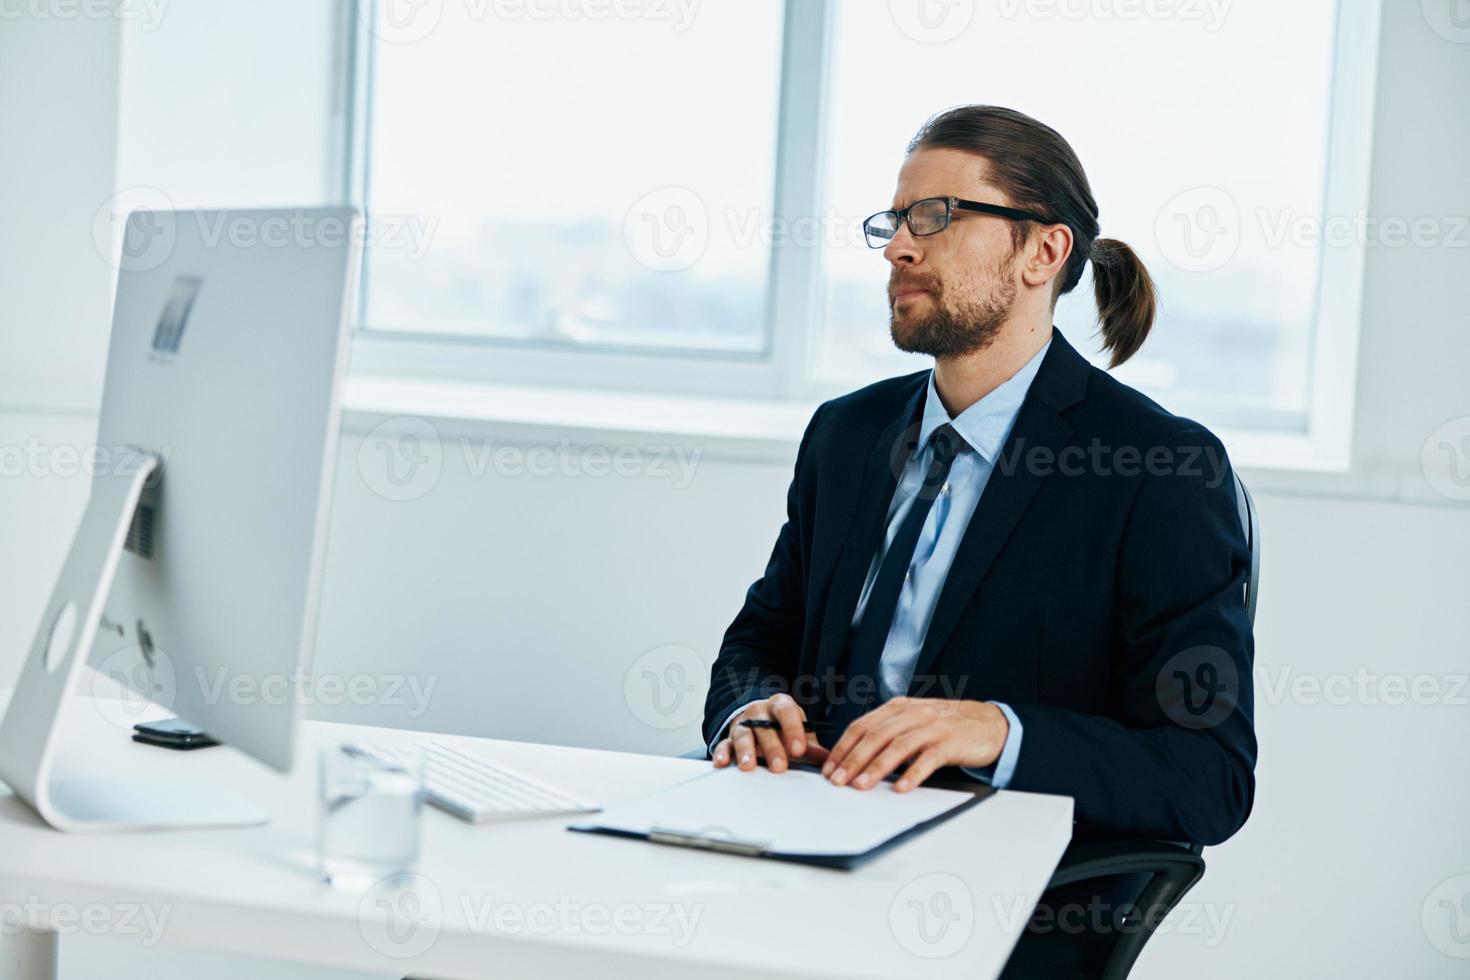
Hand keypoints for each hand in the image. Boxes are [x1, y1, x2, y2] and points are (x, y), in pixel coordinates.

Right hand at [711, 693, 828, 772]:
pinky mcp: (729, 738)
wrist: (759, 721)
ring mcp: (743, 724)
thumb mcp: (799, 733)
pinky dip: (722, 754)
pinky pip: (724, 744)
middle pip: (764, 727)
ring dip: (746, 750)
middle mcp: (759, 712)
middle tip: (779, 767)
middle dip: (772, 747)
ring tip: (749, 766)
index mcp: (780, 706)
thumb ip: (811, 746)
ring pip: (743, 735)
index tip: (799, 750)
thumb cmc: (783, 730)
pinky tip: (723, 763)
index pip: (787, 712)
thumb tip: (827, 758)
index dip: (793, 730)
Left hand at [821, 697, 1008, 791]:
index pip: (862, 726)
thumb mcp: (914, 722)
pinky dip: (912, 774)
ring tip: (861, 786)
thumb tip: (855, 759)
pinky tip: (900, 788)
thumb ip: (889, 734)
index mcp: (898, 707)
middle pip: (875, 736)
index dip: (843, 747)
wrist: (989, 723)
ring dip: (876, 768)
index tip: (829, 767)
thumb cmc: (946, 726)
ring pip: (898, 746)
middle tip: (838, 780)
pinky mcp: (950, 742)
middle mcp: (913, 713)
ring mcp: (932, 727)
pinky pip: (928, 759)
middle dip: (853, 759)